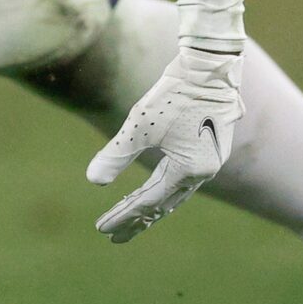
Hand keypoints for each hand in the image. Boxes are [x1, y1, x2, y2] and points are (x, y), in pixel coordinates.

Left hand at [86, 47, 243, 242]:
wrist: (208, 68)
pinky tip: (153, 189)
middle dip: (137, 220)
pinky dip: (164, 188)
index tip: (102, 229)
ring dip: (151, 205)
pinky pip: (183, 178)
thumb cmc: (173, 94)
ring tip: (129, 218)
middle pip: (164, 203)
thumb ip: (116, 155)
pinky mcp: (209, 149)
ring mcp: (210, 161)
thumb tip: (93, 181)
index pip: (149, 202)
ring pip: (175, 192)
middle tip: (112, 235)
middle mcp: (204, 171)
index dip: (124, 216)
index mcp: (189, 170)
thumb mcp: (139, 126)